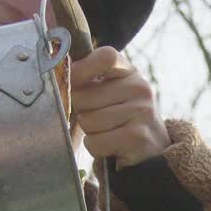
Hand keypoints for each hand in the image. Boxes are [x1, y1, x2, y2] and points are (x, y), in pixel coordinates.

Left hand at [72, 47, 170, 168]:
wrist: (152, 153)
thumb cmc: (121, 121)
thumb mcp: (110, 94)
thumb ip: (88, 82)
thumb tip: (58, 73)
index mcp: (130, 73)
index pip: (106, 57)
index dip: (81, 69)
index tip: (73, 82)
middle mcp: (139, 88)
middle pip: (83, 96)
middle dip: (83, 113)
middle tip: (101, 120)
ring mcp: (141, 112)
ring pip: (88, 121)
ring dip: (91, 134)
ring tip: (110, 134)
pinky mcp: (137, 137)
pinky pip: (95, 142)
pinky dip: (98, 149)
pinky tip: (113, 148)